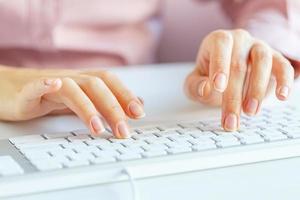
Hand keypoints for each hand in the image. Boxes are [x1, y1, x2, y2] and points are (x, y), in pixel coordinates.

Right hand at [0, 67, 144, 137]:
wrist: (7, 88)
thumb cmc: (46, 95)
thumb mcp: (80, 100)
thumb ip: (105, 102)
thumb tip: (136, 104)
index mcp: (82, 80)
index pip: (109, 82)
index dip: (125, 94)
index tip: (139, 113)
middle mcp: (70, 79)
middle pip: (95, 86)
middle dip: (113, 108)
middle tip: (122, 131)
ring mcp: (48, 83)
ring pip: (72, 89)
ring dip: (87, 107)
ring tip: (97, 128)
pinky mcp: (26, 91)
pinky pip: (35, 86)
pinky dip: (45, 85)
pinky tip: (53, 85)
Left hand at [184, 29, 294, 130]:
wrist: (227, 75)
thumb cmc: (209, 77)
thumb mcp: (194, 83)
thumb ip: (195, 86)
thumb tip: (206, 89)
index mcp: (218, 40)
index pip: (220, 45)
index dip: (220, 65)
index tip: (218, 87)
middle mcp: (239, 39)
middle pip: (238, 64)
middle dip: (234, 96)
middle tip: (231, 119)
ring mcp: (259, 47)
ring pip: (263, 62)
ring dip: (257, 90)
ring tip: (250, 112)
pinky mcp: (275, 58)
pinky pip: (283, 66)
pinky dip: (285, 80)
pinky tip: (282, 96)